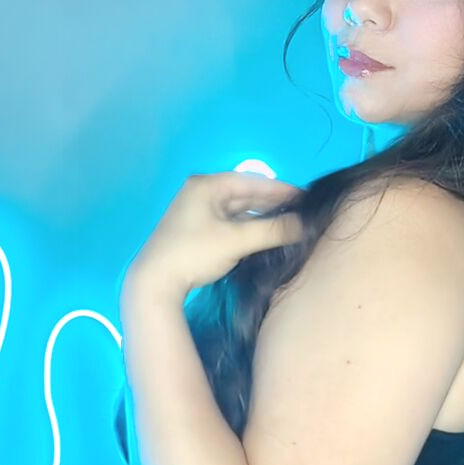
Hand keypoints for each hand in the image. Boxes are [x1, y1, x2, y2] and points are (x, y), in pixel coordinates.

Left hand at [123, 171, 304, 300]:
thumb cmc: (194, 253)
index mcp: (208, 185)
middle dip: (274, 204)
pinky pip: (232, 222)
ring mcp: (199, 211)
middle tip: (303, 213)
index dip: (283, 190)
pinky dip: (250, 227)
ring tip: (291, 224)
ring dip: (263, 217)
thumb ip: (274, 230)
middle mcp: (203, 192)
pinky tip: (268, 235)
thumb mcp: (237, 241)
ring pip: (240, 210)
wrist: (154, 283)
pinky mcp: (199, 229)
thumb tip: (307, 224)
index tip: (309, 199)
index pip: (254, 181)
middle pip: (247, 194)